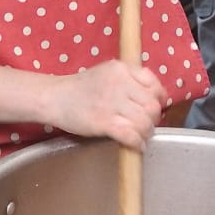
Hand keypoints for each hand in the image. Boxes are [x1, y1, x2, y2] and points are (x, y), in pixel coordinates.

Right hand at [47, 60, 166, 151]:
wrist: (54, 97)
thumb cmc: (82, 88)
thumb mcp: (107, 72)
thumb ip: (130, 79)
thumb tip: (155, 96)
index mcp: (121, 69)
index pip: (154, 84)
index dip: (159, 98)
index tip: (156, 106)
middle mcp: (119, 84)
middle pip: (152, 105)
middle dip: (154, 118)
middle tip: (147, 124)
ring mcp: (111, 104)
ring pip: (144, 122)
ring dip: (146, 132)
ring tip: (141, 136)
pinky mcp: (103, 122)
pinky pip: (130, 135)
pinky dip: (137, 143)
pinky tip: (136, 145)